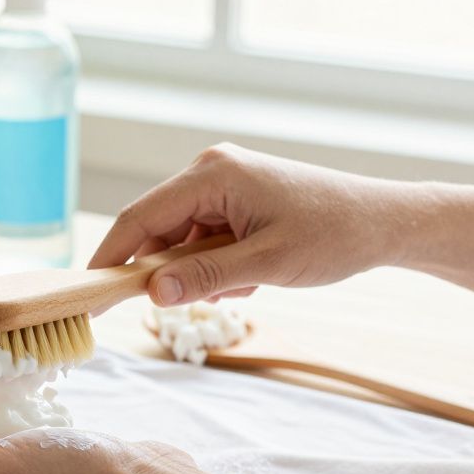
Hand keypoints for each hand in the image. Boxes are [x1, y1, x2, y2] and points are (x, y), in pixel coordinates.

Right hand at [89, 143, 407, 305]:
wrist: (385, 222)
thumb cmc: (334, 235)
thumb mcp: (266, 264)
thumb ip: (203, 278)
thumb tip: (150, 293)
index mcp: (211, 174)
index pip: (138, 218)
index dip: (110, 259)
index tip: (88, 296)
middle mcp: (210, 170)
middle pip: (155, 228)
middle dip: (165, 270)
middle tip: (184, 302)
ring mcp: (223, 183)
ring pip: (180, 238)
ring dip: (197, 271)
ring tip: (244, 285)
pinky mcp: (235, 199)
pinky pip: (202, 238)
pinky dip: (215, 264)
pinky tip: (250, 276)